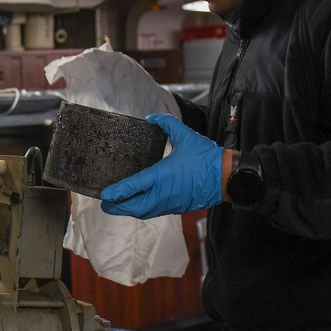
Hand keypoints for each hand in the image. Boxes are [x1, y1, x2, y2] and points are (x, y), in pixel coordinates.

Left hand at [99, 113, 221, 218]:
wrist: (227, 177)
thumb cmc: (206, 158)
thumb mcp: (185, 136)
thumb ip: (167, 123)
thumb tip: (152, 117)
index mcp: (161, 176)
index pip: (133, 186)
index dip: (117, 191)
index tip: (104, 194)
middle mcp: (163, 193)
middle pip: (134, 205)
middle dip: (118, 206)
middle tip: (105, 204)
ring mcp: (170, 203)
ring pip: (145, 211)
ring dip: (130, 210)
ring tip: (118, 206)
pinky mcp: (178, 207)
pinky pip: (155, 212)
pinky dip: (143, 210)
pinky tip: (140, 206)